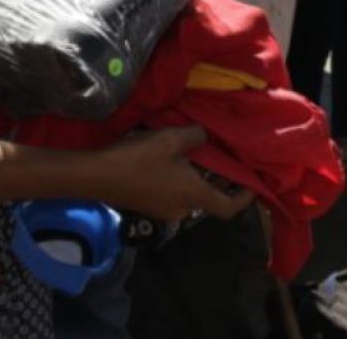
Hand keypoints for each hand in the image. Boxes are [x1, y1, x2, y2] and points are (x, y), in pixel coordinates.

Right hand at [90, 127, 256, 222]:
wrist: (95, 176)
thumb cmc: (138, 158)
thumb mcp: (171, 140)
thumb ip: (195, 137)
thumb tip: (204, 138)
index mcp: (194, 197)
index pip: (228, 208)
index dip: (243, 198)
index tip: (251, 183)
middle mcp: (182, 209)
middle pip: (210, 199)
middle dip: (218, 181)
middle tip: (224, 158)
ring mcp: (164, 211)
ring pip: (191, 195)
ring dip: (198, 178)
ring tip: (198, 153)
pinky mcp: (148, 206)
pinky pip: (174, 194)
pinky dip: (181, 180)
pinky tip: (173, 160)